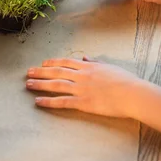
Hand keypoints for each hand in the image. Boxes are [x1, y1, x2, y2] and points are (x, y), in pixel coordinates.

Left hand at [26, 56, 144, 117]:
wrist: (132, 93)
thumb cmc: (126, 80)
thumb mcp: (110, 67)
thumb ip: (96, 62)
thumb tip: (86, 57)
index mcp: (89, 66)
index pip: (66, 62)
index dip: (52, 62)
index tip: (43, 63)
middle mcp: (82, 76)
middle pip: (57, 72)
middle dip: (41, 71)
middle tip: (28, 72)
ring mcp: (81, 89)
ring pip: (56, 85)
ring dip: (40, 84)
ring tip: (28, 84)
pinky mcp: (83, 102)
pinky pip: (62, 102)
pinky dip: (49, 102)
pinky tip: (38, 101)